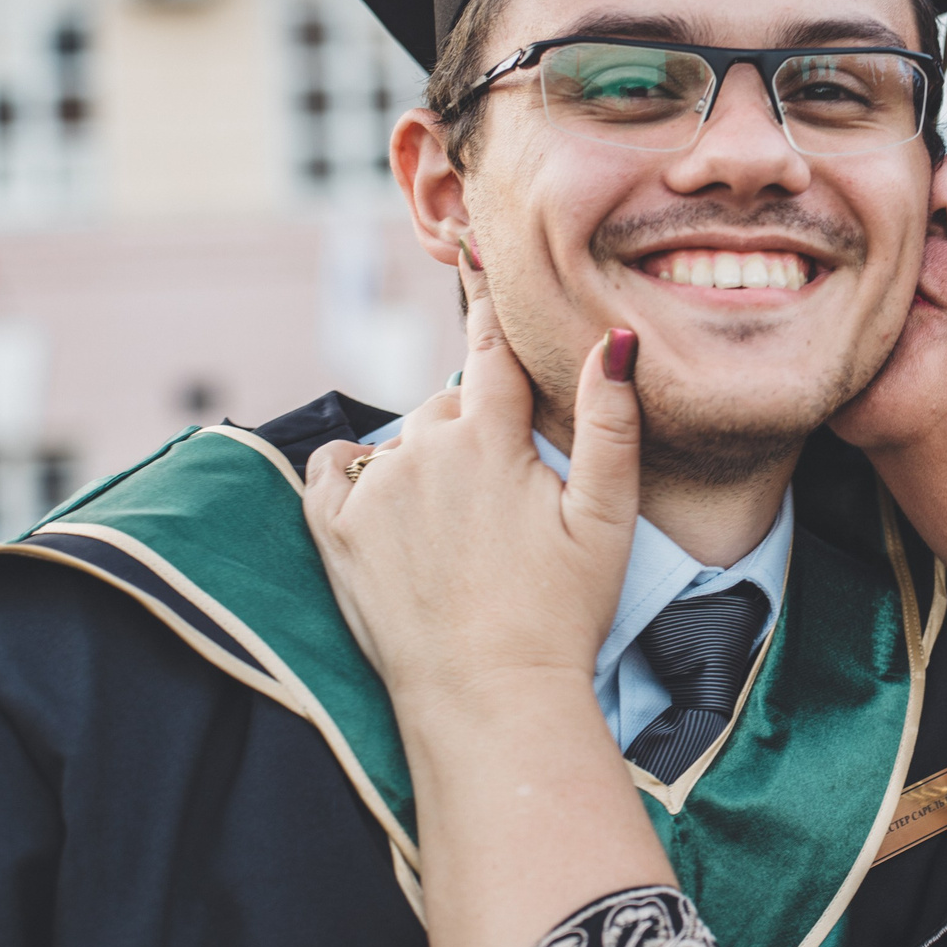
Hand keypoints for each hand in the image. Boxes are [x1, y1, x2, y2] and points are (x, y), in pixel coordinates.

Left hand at [302, 293, 644, 714]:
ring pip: (403, 441)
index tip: (476, 247)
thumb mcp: (607, 519)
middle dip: (478, 426)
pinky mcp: (334, 532)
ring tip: (464, 524)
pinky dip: (356, 471)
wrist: (488, 699)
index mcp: (488, 439)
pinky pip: (334, 469)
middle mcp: (421, 452)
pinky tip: (389, 499)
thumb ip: (611, 425)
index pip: (490, 348)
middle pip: (450, 404)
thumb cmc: (560, 614)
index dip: (490, 305)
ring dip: (429, 458)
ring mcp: (372, 492)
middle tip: (510, 491)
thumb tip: (612, 341)